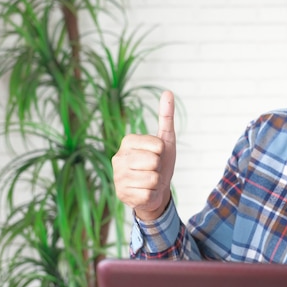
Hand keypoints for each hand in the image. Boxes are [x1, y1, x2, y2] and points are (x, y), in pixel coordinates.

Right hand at [112, 91, 175, 221]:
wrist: (156, 189)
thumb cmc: (160, 162)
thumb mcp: (166, 140)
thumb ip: (166, 117)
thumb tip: (168, 92)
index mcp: (128, 141)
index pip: (157, 145)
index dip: (162, 152)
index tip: (156, 155)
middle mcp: (118, 157)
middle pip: (153, 162)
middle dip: (158, 168)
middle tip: (152, 169)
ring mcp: (118, 176)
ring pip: (151, 178)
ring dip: (155, 182)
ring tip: (149, 180)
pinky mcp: (122, 194)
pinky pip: (148, 193)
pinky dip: (151, 194)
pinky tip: (144, 191)